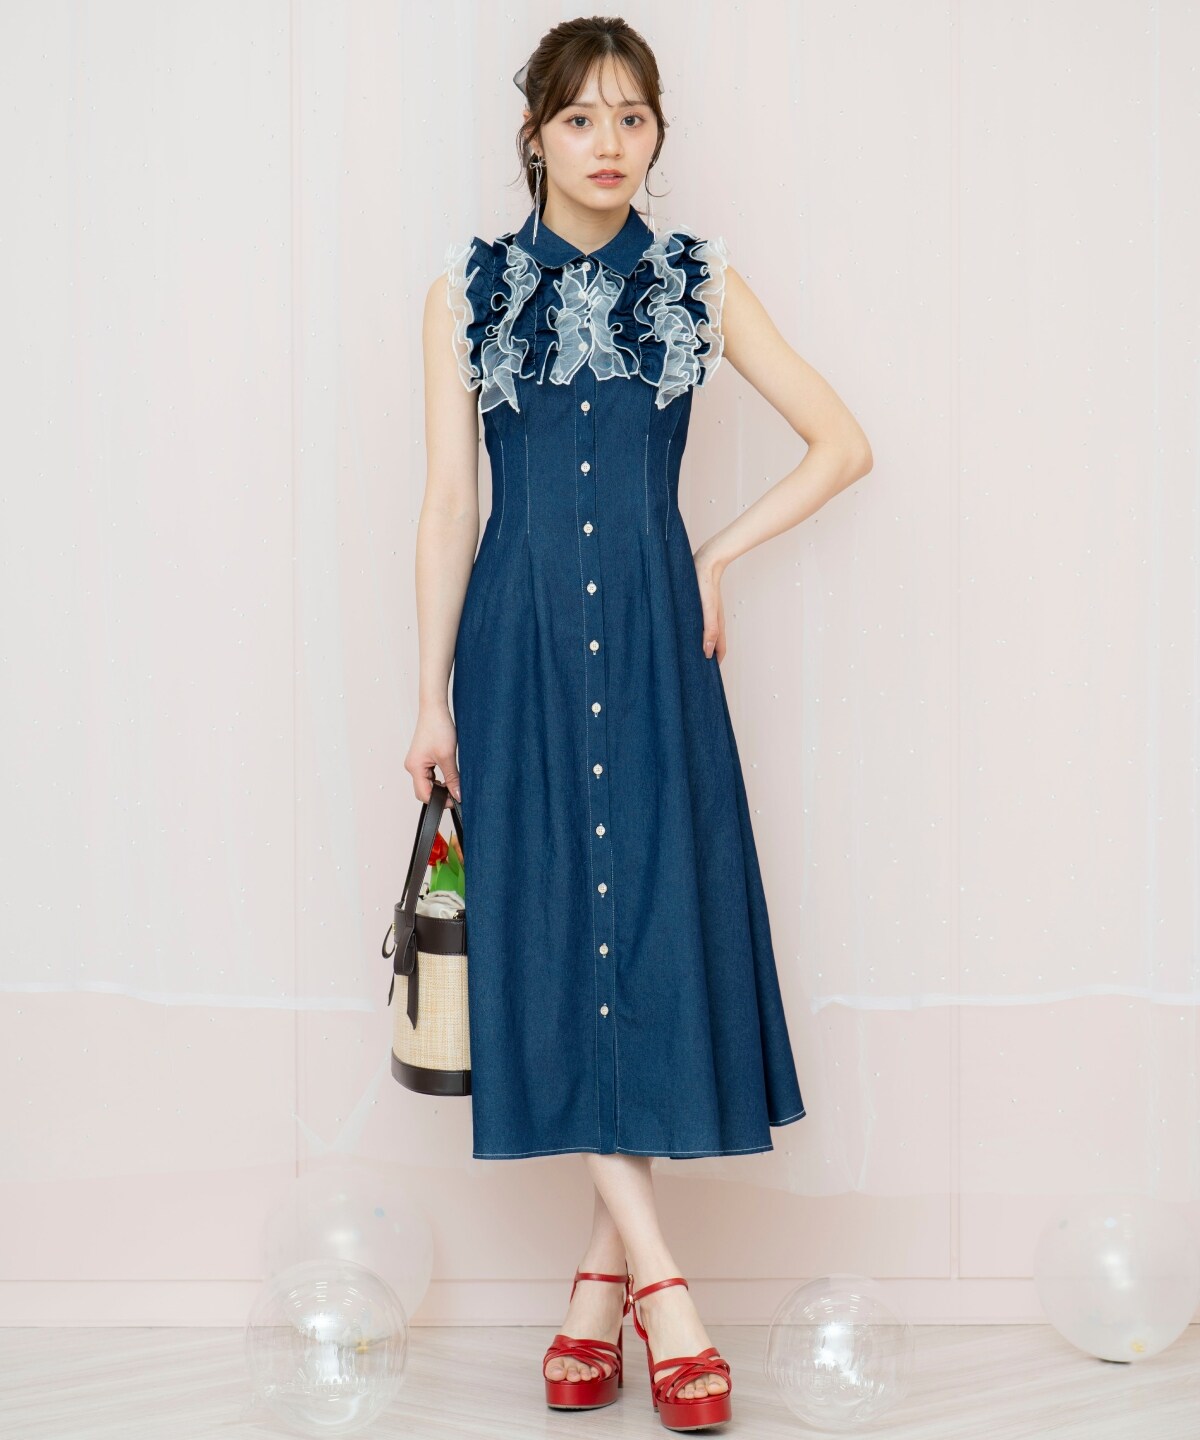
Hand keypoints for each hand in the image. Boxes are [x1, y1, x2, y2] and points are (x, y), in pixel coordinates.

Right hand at [405, 704, 461, 801]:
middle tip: (456, 793)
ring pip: (428, 784)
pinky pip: (429, 775)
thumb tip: (457, 795)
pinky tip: (449, 775)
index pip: (424, 794)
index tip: (454, 800)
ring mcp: (416, 763)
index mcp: (414, 767)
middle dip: (439, 795)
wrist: (435, 710)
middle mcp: (412, 766)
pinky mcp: (422, 759)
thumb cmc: (437, 727)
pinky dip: (439, 778)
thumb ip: (452, 778)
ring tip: (454, 782)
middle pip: (424, 791)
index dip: (439, 800)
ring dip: (440, 786)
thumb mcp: (448, 756)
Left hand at [693, 543, 727, 662]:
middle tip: (694, 672)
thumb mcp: (708, 609)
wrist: (705, 561)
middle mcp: (713, 622)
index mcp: (717, 625)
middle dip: (706, 659)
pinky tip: (682, 634)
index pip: (719, 652)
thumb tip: (708, 653)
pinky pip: (697, 625)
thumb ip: (709, 630)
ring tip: (686, 657)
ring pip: (704, 636)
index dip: (715, 665)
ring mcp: (706, 615)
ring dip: (699, 647)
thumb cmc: (705, 584)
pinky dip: (693, 634)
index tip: (706, 679)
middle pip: (712, 646)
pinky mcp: (698, 607)